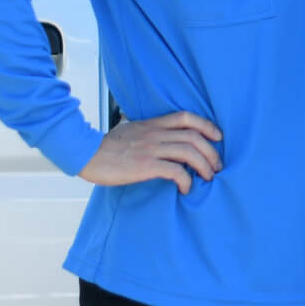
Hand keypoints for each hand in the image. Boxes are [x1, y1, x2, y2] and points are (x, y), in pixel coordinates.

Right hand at [78, 111, 222, 192]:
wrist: (86, 153)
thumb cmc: (106, 147)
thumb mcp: (130, 131)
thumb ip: (147, 132)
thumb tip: (160, 139)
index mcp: (152, 124)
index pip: (186, 117)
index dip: (206, 125)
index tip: (217, 137)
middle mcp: (155, 134)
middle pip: (194, 136)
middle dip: (211, 152)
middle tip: (217, 166)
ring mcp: (151, 149)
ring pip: (189, 152)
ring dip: (204, 166)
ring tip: (208, 178)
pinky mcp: (145, 165)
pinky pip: (175, 171)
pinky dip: (186, 180)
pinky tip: (186, 188)